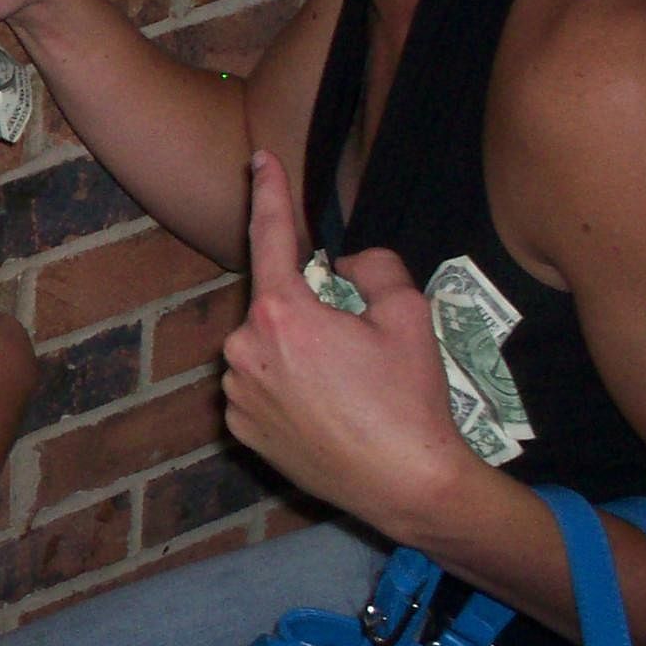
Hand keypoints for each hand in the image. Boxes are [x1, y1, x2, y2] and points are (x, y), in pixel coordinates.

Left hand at [221, 151, 470, 530]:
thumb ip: (372, 268)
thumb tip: (343, 264)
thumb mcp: (409, 316)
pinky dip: (287, 390)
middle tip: (358, 348)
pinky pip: (259, 389)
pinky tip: (329, 413)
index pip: (272, 235)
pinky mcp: (239, 428)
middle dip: (310, 311)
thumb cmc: (410, 400)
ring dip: (297, 353)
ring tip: (349, 390)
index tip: (259, 160)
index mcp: (281, 312)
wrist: (405, 485)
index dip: (271, 192)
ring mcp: (236, 392)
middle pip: (275, 304)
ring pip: (265, 348)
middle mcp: (243, 348)